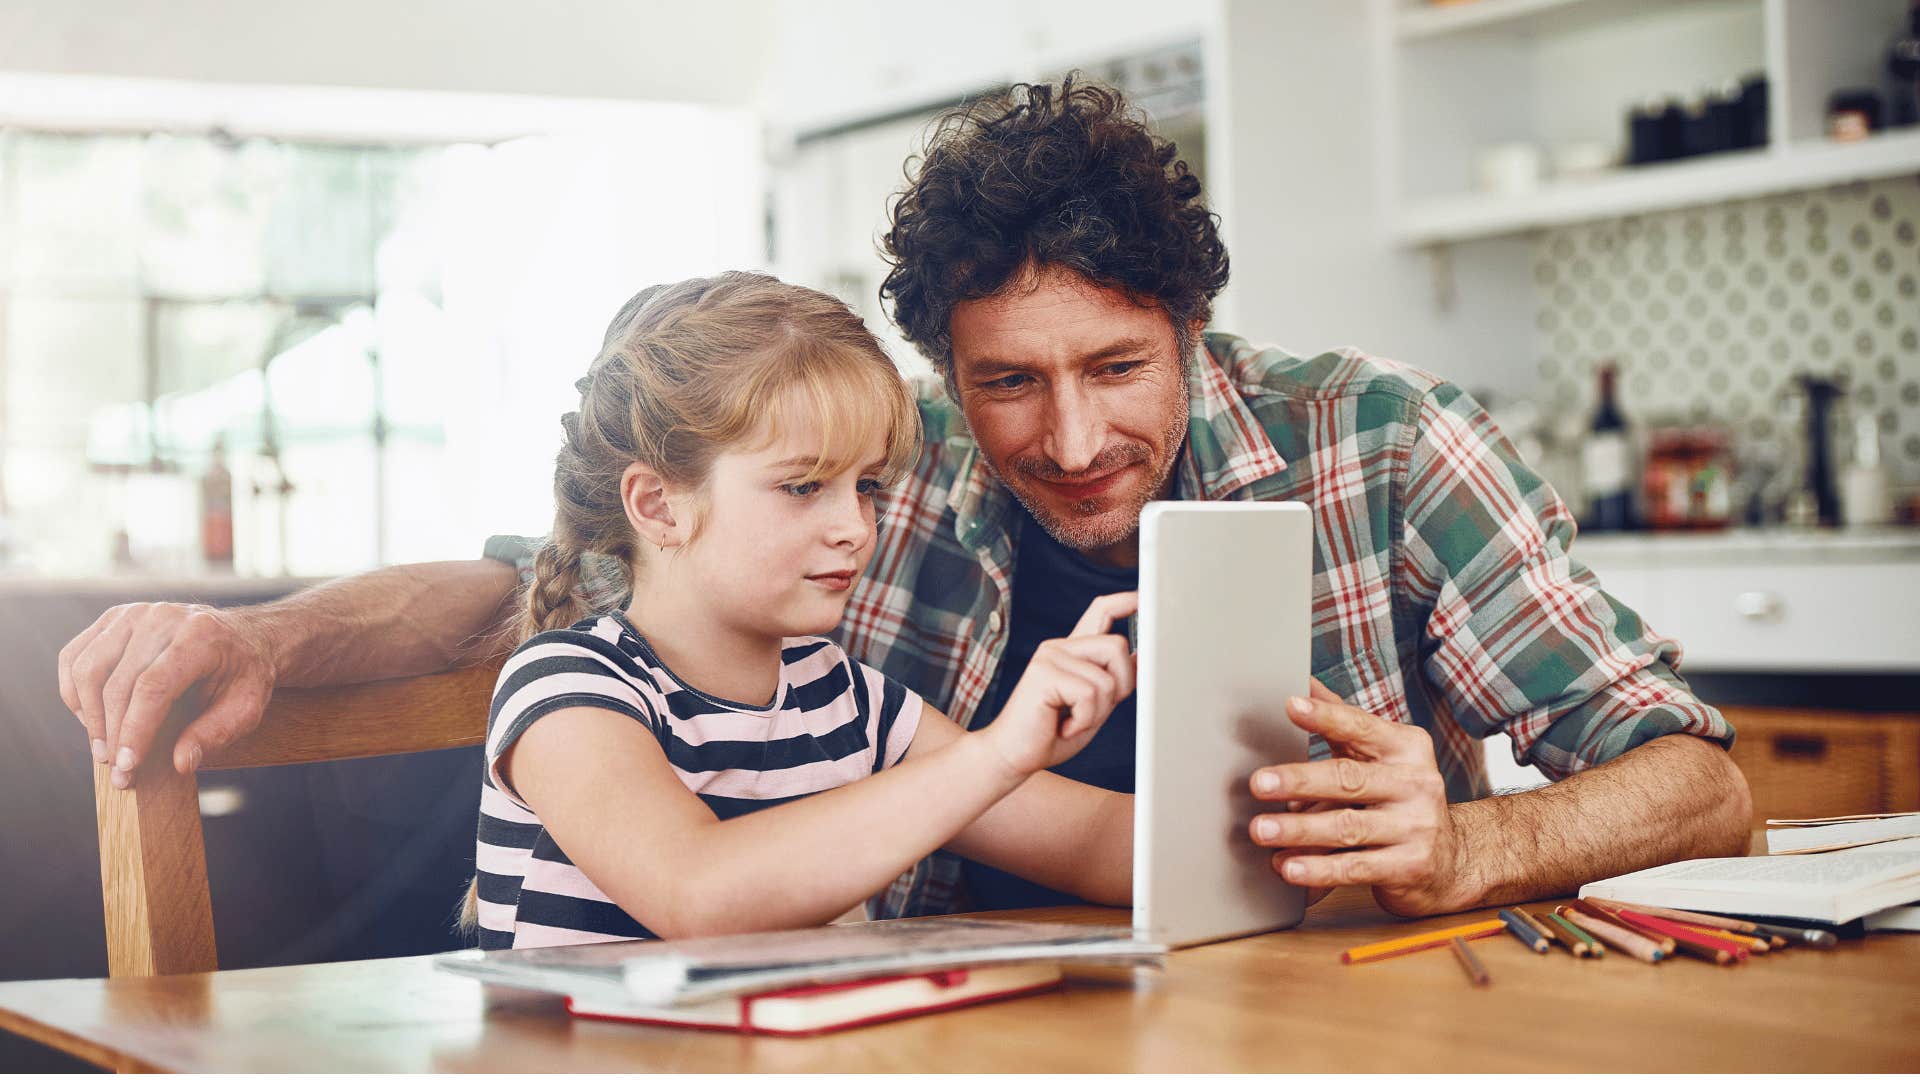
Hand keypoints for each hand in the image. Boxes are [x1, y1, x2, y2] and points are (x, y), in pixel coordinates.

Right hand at [57, 603, 277, 788]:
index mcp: (201, 635)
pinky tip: (90, 718)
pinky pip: (75, 657)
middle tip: (117, 771)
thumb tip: (181, 763)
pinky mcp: (114, 618)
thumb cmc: (244, 676)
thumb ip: (216, 733)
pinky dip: (74, 692)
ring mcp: (134, 613)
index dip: (135, 730)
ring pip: (88, 669)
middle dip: (112, 733)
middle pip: (118, 682)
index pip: (154, 687)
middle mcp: (163, 617)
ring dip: (88, 716)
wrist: (243, 637)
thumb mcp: (247, 707)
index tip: (126, 767)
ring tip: (104, 749)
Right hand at [980, 592, 1136, 778]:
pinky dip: (1083, 720)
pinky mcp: (1043, 672)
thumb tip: (1142, 658)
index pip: (1100, 611)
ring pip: (1107, 677)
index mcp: (1072, 651)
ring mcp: (1050, 656)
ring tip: (1072, 720)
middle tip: (1093, 711)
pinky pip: (1089, 695)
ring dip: (1097, 711)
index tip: (1144, 598)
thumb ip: (1113, 680)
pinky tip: (1062, 726)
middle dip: (1122, 685)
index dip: (1125, 602)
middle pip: (1117, 646)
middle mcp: (1060, 646)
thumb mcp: (1093, 706)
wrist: (1012, 756)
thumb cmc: (1051, 735)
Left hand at [1246, 678, 1473, 916]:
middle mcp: (1417, 784)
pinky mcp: (1410, 867)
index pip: (1361, 728)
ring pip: (1347, 827)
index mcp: (1407, 748)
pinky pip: (1355, 867)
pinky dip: (1318, 869)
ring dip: (1299, 829)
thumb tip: (1304, 682)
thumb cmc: (1399, 797)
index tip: (1290, 706)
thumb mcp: (1381, 755)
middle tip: (1258, 783)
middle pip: (1348, 779)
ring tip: (1261, 829)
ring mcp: (1416, 827)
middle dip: (1299, 780)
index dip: (1326, 717)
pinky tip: (1288, 867)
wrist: (1452, 859)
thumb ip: (1344, 722)